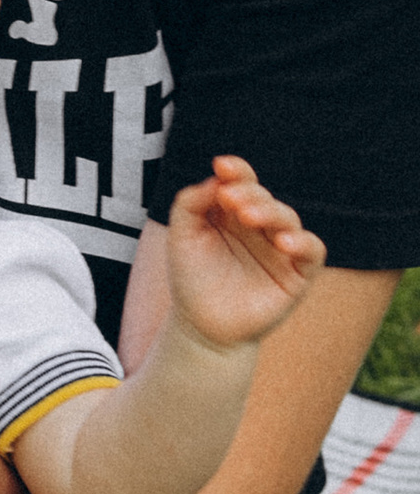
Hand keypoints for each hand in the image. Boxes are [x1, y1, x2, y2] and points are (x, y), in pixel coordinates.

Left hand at [163, 157, 324, 348]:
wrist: (202, 328)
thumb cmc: (192, 279)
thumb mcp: (182, 238)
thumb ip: (190, 204)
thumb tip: (215, 179)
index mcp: (234, 212)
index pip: (241, 183)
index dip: (236, 171)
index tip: (222, 166)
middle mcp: (261, 225)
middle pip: (263, 198)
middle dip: (248, 194)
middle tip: (229, 198)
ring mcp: (282, 247)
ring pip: (287, 218)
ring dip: (270, 213)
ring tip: (249, 217)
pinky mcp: (299, 272)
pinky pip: (312, 250)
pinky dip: (302, 242)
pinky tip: (283, 242)